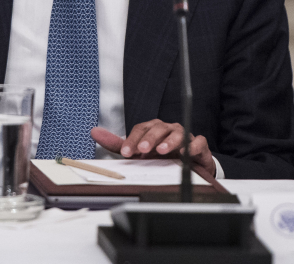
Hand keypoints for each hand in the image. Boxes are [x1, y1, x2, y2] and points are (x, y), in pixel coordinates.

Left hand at [91, 121, 213, 171]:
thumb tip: (94, 132)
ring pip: (178, 132)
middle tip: (142, 150)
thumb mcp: (137, 152)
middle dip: (149, 138)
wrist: (187, 166)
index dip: (133, 139)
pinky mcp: (199, 146)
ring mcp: (185, 136)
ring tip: (161, 150)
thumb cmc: (161, 157)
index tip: (126, 153)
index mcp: (153, 129)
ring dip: (169, 140)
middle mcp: (168, 129)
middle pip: (158, 128)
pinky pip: (198, 142)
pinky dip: (193, 146)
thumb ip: (117, 144)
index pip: (141, 129)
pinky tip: (185, 153)